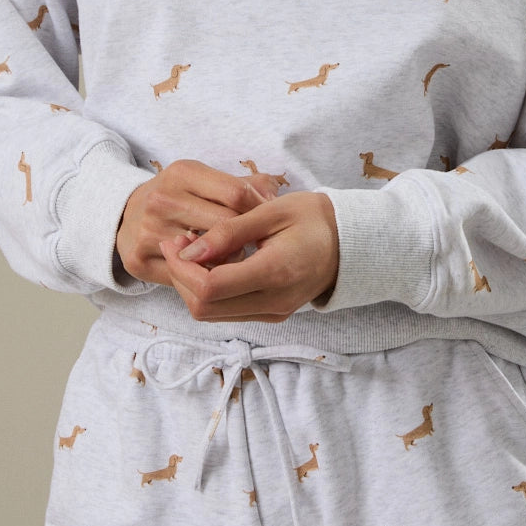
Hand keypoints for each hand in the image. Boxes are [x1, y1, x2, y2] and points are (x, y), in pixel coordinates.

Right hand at [115, 159, 281, 285]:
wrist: (124, 215)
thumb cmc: (179, 197)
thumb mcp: (205, 179)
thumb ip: (244, 184)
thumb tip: (273, 197)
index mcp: (182, 173)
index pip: (237, 193)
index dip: (260, 209)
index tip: (269, 222)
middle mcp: (162, 199)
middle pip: (225, 226)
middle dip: (246, 238)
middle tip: (255, 244)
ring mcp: (148, 231)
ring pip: (209, 256)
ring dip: (228, 260)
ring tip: (233, 256)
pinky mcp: (140, 260)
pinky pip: (187, 277)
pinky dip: (204, 276)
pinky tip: (211, 269)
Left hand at [157, 191, 339, 323]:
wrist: (349, 241)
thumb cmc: (313, 218)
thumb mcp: (270, 211)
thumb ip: (228, 232)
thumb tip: (188, 251)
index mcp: (275, 273)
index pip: (210, 288)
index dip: (181, 267)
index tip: (176, 240)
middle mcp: (273, 302)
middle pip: (204, 308)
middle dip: (179, 276)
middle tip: (179, 243)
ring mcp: (273, 313)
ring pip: (211, 314)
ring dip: (191, 285)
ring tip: (194, 250)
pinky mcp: (271, 314)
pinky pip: (227, 312)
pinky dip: (209, 291)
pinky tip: (212, 263)